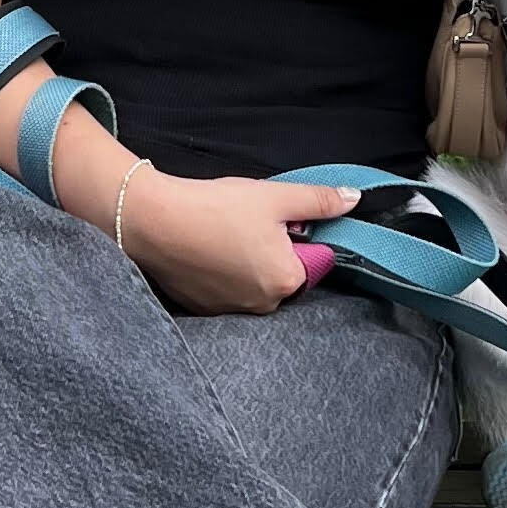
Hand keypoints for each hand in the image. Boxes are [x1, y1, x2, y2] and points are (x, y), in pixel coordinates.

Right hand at [120, 174, 359, 314]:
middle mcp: (263, 304)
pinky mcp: (204, 310)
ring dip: (247, 264)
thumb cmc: (215, 207)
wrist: (152, 221)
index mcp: (287, 279)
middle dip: (272, 251)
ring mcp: (231, 311)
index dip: (297, 235)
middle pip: (283, 275)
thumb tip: (354, 199)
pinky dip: (221, 274)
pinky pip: (226, 292)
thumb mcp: (275, 196)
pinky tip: (205, 250)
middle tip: (245, 223)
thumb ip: (319, 201)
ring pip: (253, 284)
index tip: (274, 220)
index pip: (311, 260)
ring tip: (221, 235)